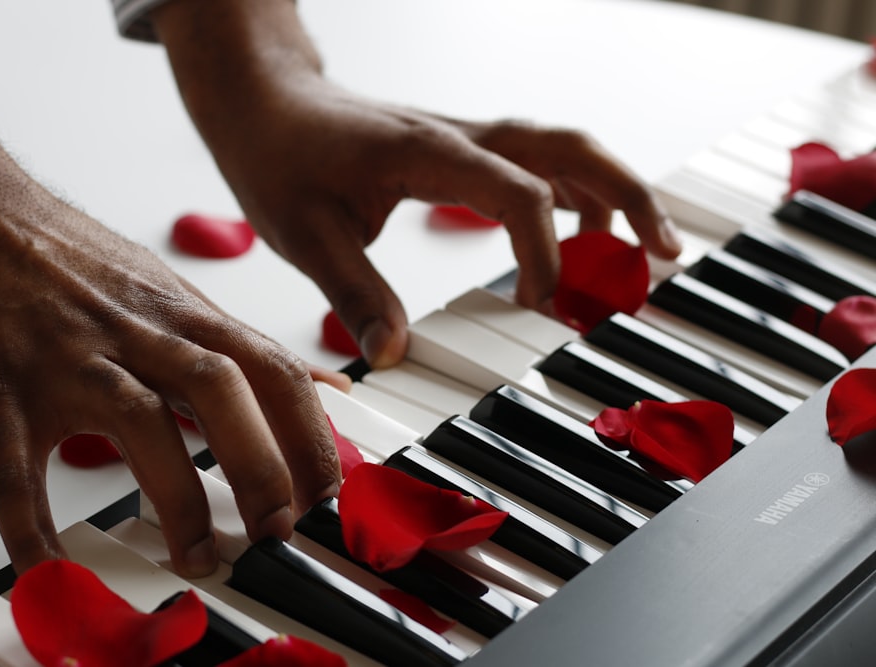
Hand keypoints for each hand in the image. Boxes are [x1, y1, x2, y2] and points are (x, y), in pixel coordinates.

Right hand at [0, 58, 340, 576]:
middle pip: (223, 391)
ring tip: (196, 557)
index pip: (273, 369)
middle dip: (263, 467)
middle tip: (278, 533)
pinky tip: (52, 566)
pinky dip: (34, 524)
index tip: (327, 495)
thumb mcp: (172, 292)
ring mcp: (68, 358)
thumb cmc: (71, 259)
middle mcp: (136, 332)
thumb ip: (241, 348)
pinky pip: (16, 467)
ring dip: (177, 498)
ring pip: (138, 422)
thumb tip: (321, 387)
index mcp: (183, 314)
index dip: (310, 435)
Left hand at [154, 0, 682, 367]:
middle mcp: (459, 137)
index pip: (516, 193)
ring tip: (640, 252)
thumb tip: (394, 355)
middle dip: (626, 197)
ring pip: (562, 150)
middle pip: (569, 149)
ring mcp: (464, 139)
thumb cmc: (279, 156)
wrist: (266, 103)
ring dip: (611, 192)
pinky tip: (583, 227)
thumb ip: (354, 293)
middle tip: (664, 252)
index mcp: (426, 152)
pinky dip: (573, 192)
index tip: (541, 307)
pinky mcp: (459, 150)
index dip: (543, 252)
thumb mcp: (305, 234)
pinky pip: (535, 161)